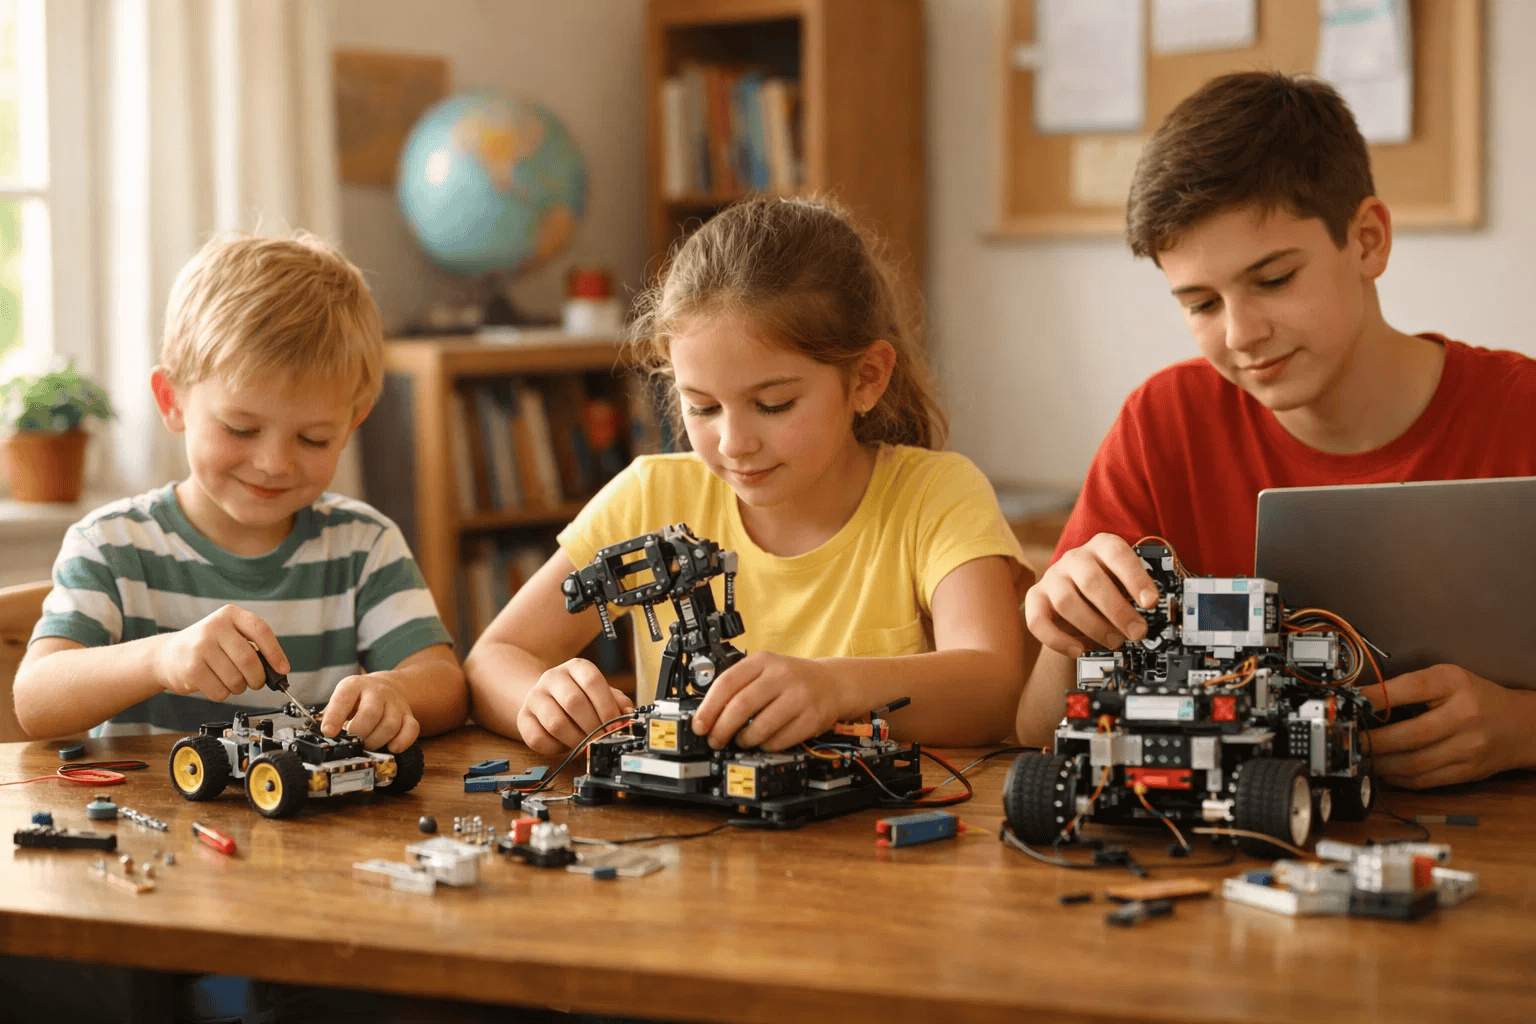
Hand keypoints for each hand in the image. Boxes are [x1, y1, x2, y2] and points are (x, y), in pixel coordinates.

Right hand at [155, 604, 287, 701]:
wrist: (167, 655)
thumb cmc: (207, 647)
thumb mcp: (229, 634)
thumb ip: (252, 645)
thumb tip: (278, 670)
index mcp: (230, 615)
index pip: (261, 630)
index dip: (276, 652)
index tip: (283, 669)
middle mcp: (214, 627)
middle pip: (249, 659)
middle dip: (258, 678)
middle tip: (256, 682)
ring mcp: (200, 647)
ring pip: (235, 679)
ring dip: (240, 687)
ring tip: (233, 682)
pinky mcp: (191, 669)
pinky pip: (220, 691)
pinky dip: (224, 694)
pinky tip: (216, 685)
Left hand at [320, 672, 419, 751]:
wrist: (386, 686)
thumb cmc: (358, 699)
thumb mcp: (341, 699)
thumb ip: (332, 715)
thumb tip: (321, 736)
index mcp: (354, 685)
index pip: (344, 698)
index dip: (335, 717)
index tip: (328, 732)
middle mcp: (377, 691)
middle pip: (371, 713)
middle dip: (359, 733)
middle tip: (352, 742)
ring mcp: (395, 703)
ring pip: (391, 724)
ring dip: (376, 741)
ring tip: (367, 745)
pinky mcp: (408, 715)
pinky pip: (411, 729)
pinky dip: (402, 742)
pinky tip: (391, 747)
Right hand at [517, 658, 634, 754]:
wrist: (546, 698)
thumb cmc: (581, 698)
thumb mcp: (601, 694)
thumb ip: (617, 703)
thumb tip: (628, 716)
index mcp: (576, 667)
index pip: (592, 681)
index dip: (606, 706)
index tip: (615, 726)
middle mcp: (552, 677)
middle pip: (573, 702)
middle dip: (592, 727)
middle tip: (601, 740)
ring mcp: (535, 696)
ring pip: (556, 723)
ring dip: (576, 740)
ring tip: (586, 746)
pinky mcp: (523, 717)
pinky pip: (538, 738)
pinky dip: (556, 748)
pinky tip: (565, 746)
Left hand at [690, 652, 843, 750]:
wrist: (833, 683)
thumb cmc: (791, 679)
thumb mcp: (765, 670)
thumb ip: (739, 686)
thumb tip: (708, 716)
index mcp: (763, 661)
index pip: (727, 683)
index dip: (708, 708)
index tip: (698, 726)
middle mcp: (782, 675)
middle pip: (741, 705)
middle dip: (722, 729)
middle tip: (715, 740)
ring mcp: (799, 696)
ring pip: (760, 727)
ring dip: (744, 740)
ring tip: (741, 740)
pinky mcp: (812, 718)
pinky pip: (780, 740)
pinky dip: (766, 745)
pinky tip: (764, 741)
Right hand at [1023, 533, 1157, 656]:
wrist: (1078, 594)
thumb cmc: (1109, 588)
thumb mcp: (1126, 582)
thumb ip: (1138, 593)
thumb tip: (1157, 614)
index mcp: (1102, 547)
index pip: (1117, 554)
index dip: (1135, 577)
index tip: (1151, 602)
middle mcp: (1075, 559)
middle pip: (1091, 581)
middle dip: (1118, 611)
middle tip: (1137, 632)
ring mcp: (1052, 578)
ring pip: (1066, 602)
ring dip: (1093, 626)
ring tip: (1114, 641)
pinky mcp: (1035, 599)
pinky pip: (1038, 621)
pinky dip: (1058, 640)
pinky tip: (1078, 649)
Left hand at [1358, 665, 1535, 788]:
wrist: (1521, 726)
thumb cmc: (1476, 698)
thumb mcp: (1446, 678)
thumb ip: (1408, 687)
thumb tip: (1362, 699)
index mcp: (1455, 684)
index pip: (1409, 688)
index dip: (1375, 698)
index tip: (1348, 704)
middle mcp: (1464, 716)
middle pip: (1410, 734)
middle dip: (1372, 741)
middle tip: (1350, 740)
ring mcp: (1468, 748)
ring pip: (1414, 763)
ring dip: (1380, 763)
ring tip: (1362, 757)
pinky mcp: (1467, 772)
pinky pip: (1425, 780)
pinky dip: (1398, 778)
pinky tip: (1383, 769)